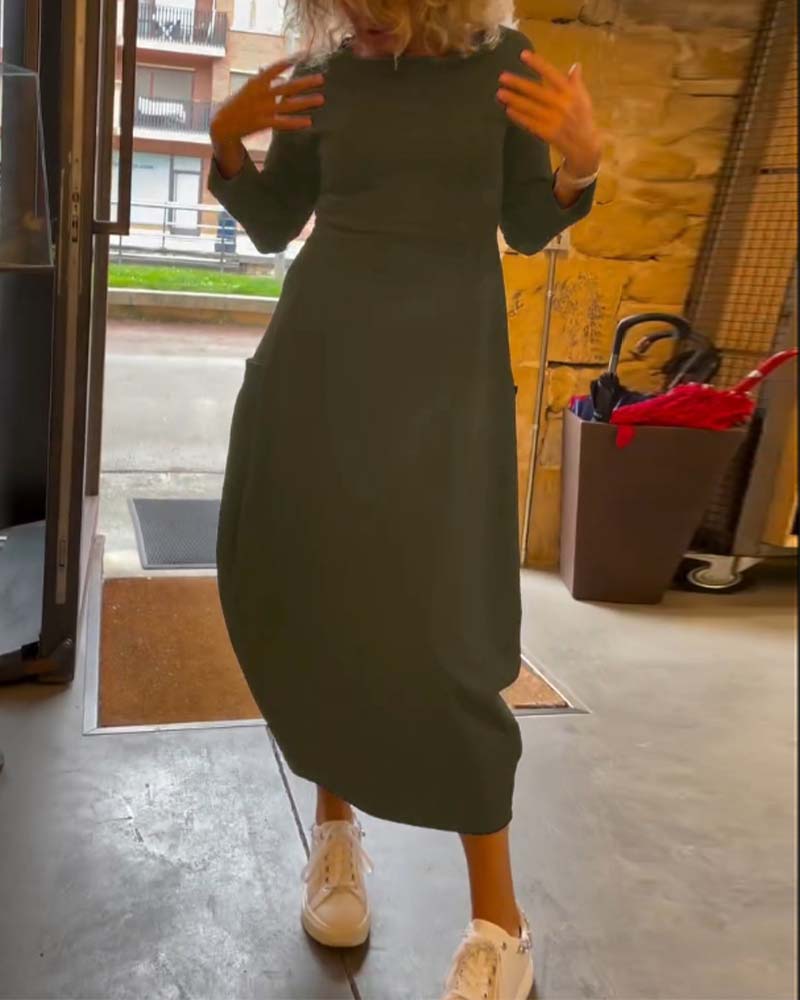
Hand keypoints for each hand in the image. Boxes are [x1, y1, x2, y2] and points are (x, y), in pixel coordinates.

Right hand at [210, 55, 324, 148]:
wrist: (222, 124)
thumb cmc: (237, 104)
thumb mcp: (248, 88)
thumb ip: (260, 79)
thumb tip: (264, 68)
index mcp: (257, 82)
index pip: (275, 68)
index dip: (289, 61)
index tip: (304, 54)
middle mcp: (261, 94)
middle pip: (288, 86)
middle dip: (305, 82)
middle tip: (321, 78)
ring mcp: (263, 109)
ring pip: (288, 104)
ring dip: (306, 102)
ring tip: (321, 99)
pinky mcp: (263, 124)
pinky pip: (282, 123)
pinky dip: (295, 122)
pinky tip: (308, 122)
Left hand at [497, 50, 601, 177]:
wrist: (585, 145)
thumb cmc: (583, 118)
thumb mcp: (583, 98)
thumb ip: (576, 82)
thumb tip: (576, 65)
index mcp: (570, 92)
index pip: (552, 74)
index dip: (537, 64)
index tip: (523, 54)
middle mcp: (562, 104)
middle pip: (536, 91)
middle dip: (518, 84)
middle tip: (502, 77)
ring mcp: (554, 120)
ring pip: (530, 107)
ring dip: (514, 100)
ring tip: (500, 93)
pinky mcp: (548, 133)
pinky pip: (530, 123)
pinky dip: (518, 117)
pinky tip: (508, 110)